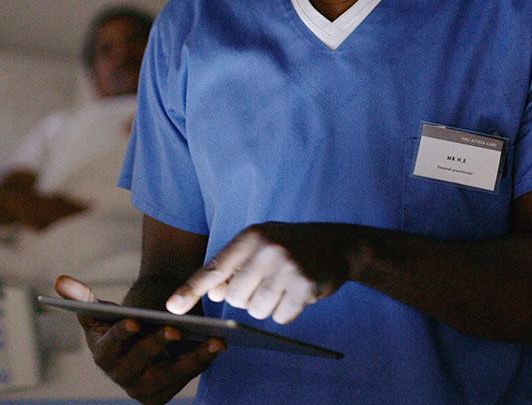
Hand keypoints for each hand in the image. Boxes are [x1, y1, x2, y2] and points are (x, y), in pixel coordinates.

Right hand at [55, 275, 224, 404]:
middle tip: (176, 330)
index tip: (133, 320)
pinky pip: (187, 376)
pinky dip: (204, 360)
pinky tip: (220, 344)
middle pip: (142, 360)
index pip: (111, 345)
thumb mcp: (102, 310)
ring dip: (193, 358)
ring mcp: (146, 386)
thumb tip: (60, 281)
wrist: (140, 339)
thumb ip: (83, 298)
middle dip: (158, 345)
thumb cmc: (120, 322)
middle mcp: (122, 375)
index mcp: (103, 353)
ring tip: (215, 340)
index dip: (121, 334)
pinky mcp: (167, 390)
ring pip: (171, 373)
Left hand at [166, 222, 351, 323]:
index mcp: (251, 235)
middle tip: (266, 281)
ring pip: (255, 311)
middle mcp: (267, 249)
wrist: (338, 244)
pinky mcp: (304, 287)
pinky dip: (285, 312)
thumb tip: (213, 294)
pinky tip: (296, 293)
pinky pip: (279, 318)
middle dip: (245, 297)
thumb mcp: (261, 244)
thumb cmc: (291, 245)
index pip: (215, 266)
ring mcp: (287, 268)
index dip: (191, 288)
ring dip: (265, 306)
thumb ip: (235, 265)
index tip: (172, 307)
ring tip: (282, 285)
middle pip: (234, 297)